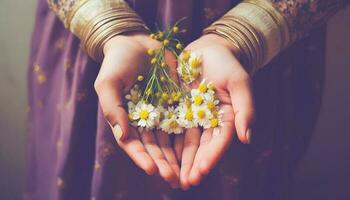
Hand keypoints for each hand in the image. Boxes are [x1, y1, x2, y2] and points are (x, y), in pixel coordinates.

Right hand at [94, 33, 179, 187]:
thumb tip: (122, 137)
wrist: (136, 42)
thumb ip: (113, 109)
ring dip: (178, 157)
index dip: (142, 158)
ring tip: (187, 172)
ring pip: (171, 140)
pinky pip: (185, 121)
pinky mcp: (177, 103)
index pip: (133, 144)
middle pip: (155, 147)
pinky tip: (199, 149)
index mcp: (126, 120)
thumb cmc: (116, 63)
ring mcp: (162, 113)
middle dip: (163, 164)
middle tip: (173, 179)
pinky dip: (190, 136)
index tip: (151, 170)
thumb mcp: (108, 83)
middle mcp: (145, 121)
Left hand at [178, 34, 255, 188]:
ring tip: (171, 178)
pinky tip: (159, 156)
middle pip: (201, 147)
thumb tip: (247, 139)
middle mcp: (209, 122)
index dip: (211, 158)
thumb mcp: (239, 82)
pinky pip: (170, 128)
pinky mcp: (177, 110)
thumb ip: (245, 109)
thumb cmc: (226, 64)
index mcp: (226, 118)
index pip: (219, 142)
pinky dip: (166, 143)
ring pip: (185, 143)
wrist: (207, 49)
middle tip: (184, 183)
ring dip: (178, 161)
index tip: (201, 172)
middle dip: (193, 166)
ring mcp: (192, 117)